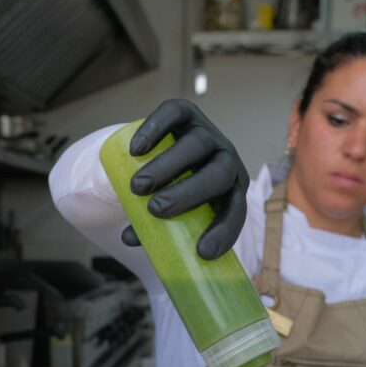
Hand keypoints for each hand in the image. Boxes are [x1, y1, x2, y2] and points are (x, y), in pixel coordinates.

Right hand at [121, 99, 247, 259]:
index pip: (236, 211)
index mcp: (231, 190)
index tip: (202, 253)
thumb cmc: (173, 192)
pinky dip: (155, 129)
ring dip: (166, 166)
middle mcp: (225, 160)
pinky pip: (175, 114)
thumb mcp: (173, 213)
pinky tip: (136, 150)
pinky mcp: (187, 113)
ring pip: (195, 145)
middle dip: (187, 193)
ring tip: (137, 186)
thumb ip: (155, 227)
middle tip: (156, 209)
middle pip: (217, 175)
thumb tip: (129, 238)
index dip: (223, 232)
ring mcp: (208, 134)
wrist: (168, 152)